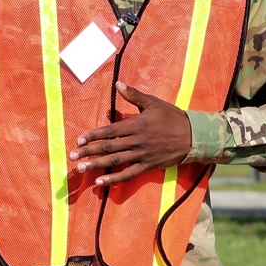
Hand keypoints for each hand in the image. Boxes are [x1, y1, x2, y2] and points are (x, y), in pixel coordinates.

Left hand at [69, 82, 191, 184]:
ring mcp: (142, 155)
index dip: (93, 135)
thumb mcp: (153, 103)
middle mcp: (137, 141)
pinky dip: (113, 179)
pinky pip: (128, 174)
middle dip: (89, 151)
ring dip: (97, 165)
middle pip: (108, 147)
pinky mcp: (147, 166)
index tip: (79, 139)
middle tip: (72, 156)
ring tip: (81, 168)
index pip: (110, 131)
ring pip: (115, 161)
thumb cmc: (172, 117)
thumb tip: (118, 83)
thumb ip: (134, 95)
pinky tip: (100, 182)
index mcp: (137, 124)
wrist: (193, 136)